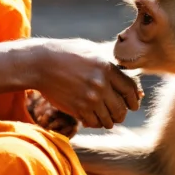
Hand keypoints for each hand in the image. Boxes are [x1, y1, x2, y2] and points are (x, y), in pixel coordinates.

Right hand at [28, 39, 142, 129]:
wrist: (40, 64)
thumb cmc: (65, 54)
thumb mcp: (90, 51)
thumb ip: (108, 63)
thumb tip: (125, 71)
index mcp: (107, 68)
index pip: (131, 90)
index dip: (134, 99)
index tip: (133, 104)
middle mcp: (101, 85)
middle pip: (121, 109)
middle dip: (121, 114)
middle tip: (117, 113)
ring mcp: (89, 99)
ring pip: (108, 120)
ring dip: (107, 120)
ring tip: (103, 116)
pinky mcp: (77, 109)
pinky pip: (93, 123)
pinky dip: (94, 123)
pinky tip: (90, 117)